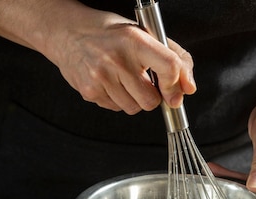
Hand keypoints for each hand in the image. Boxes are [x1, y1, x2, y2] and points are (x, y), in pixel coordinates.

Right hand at [46, 7, 195, 113]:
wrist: (66, 32)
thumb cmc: (110, 34)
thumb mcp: (143, 34)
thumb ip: (174, 57)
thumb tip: (189, 88)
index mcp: (135, 39)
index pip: (169, 68)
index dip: (174, 86)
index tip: (173, 92)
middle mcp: (117, 59)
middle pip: (151, 101)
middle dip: (150, 96)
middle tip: (141, 80)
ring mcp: (101, 77)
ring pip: (134, 109)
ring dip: (133, 99)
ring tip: (121, 79)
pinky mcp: (90, 92)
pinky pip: (116, 109)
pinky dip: (116, 100)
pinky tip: (108, 82)